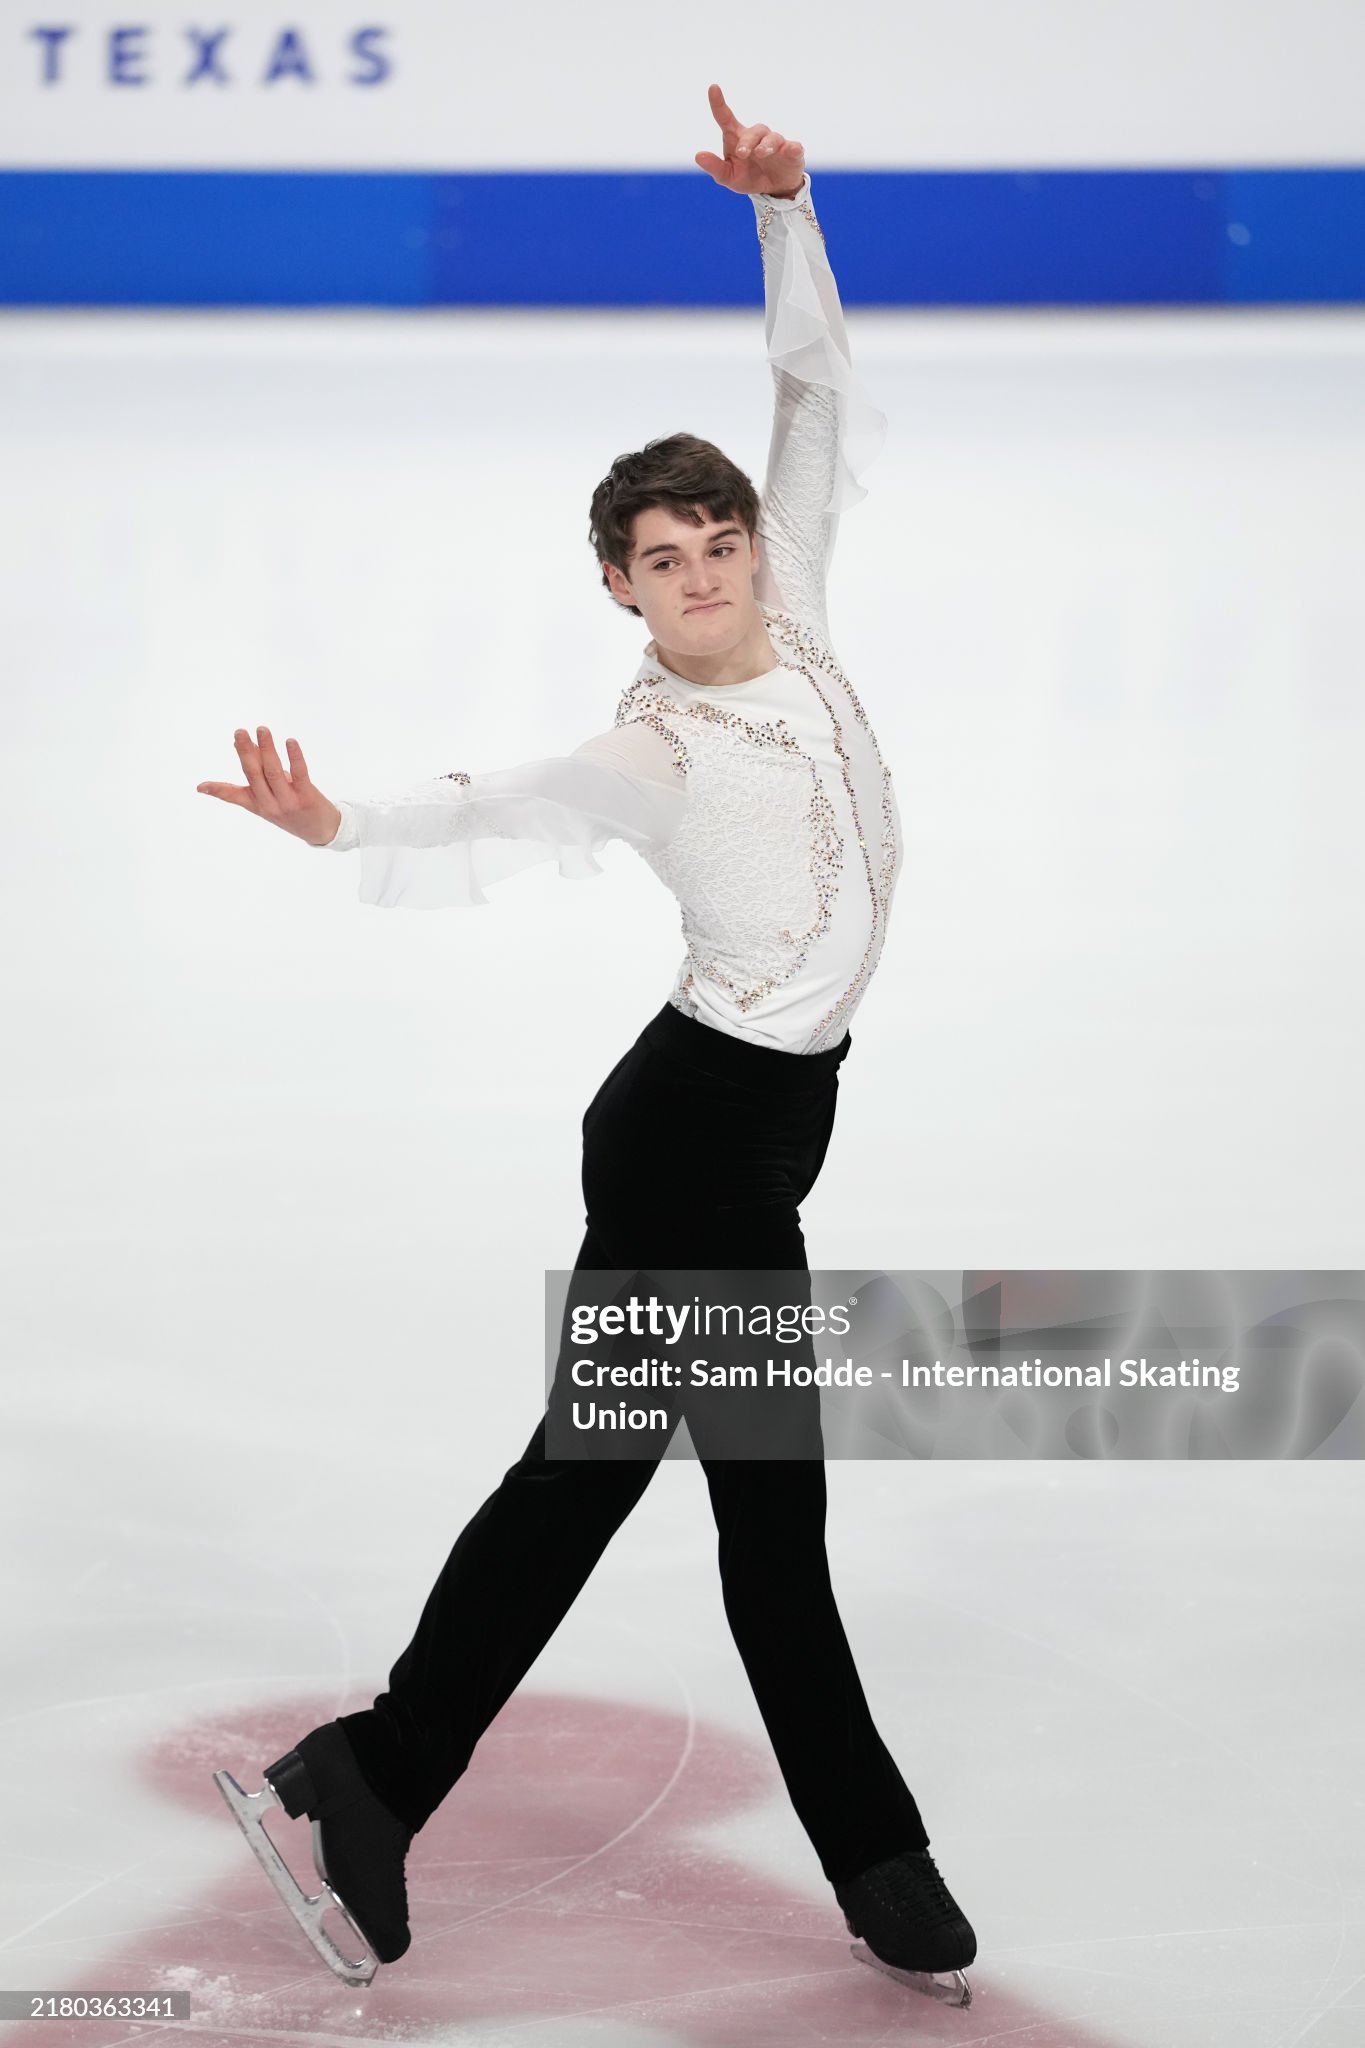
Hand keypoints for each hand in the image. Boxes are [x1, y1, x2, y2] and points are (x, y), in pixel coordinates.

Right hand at [196, 725, 341, 846]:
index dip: (217, 791)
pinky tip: (290, 741)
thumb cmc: (291, 807)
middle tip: (240, 732)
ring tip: (262, 730)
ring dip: (267, 749)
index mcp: (257, 804)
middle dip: (246, 752)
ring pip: (274, 772)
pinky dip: (294, 756)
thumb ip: (257, 768)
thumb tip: (239, 743)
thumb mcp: (271, 793)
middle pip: (254, 774)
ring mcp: (288, 801)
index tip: (200, 787)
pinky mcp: (307, 796)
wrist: (321, 830)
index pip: (234, 796)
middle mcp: (270, 804)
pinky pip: (299, 773)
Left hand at [694, 83, 805, 199]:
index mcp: (738, 139)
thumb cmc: (748, 177)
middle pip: (752, 132)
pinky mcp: (792, 151)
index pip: (726, 118)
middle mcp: (757, 136)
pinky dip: (792, 148)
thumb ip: (715, 167)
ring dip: (766, 145)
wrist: (774, 190)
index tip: (713, 87)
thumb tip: (698, 155)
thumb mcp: (728, 177)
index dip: (719, 103)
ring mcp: (776, 142)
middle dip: (747, 142)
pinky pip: (793, 147)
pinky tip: (789, 150)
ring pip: (772, 138)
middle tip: (742, 153)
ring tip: (761, 154)